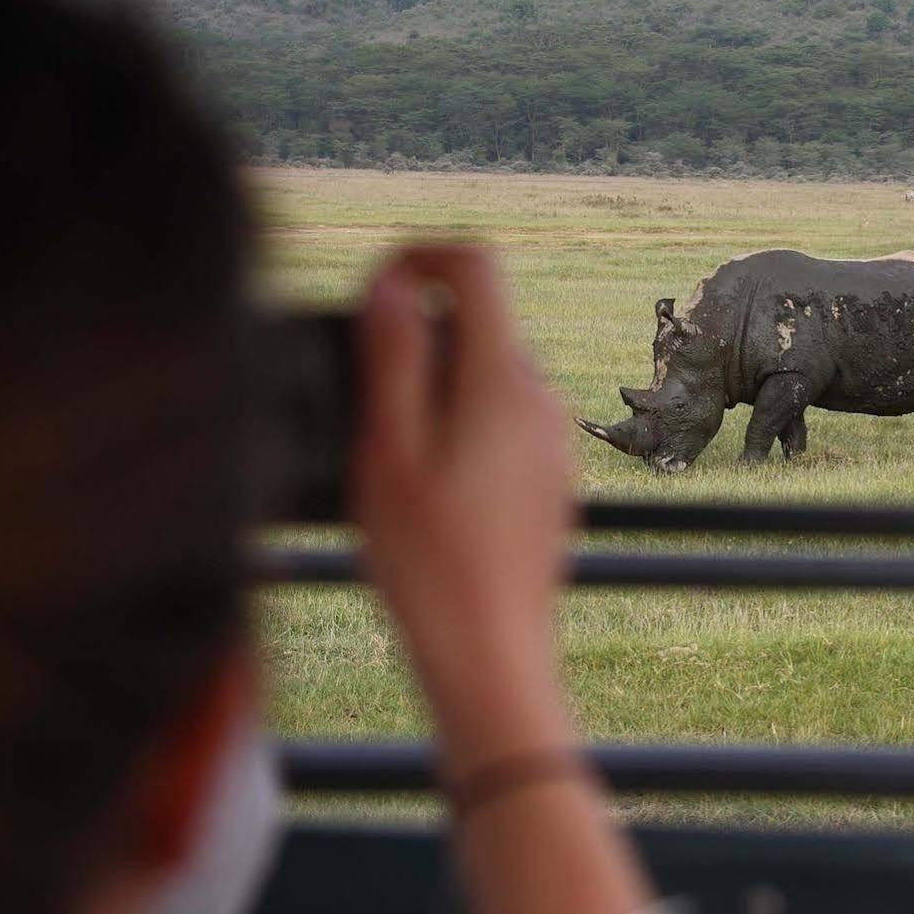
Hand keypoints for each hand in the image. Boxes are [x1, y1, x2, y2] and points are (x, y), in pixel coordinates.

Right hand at [352, 245, 575, 769]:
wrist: (492, 658)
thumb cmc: (429, 565)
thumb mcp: (388, 451)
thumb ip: (391, 358)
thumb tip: (391, 282)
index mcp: (503, 381)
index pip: (477, 266)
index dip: (419, 255)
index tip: (373, 285)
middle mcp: (543, 400)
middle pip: (478, 322)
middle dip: (417, 334)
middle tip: (359, 393)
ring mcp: (554, 442)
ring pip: (487, 374)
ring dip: (435, 386)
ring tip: (388, 456)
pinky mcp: (551, 479)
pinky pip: (502, 421)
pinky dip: (459, 426)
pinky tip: (425, 489)